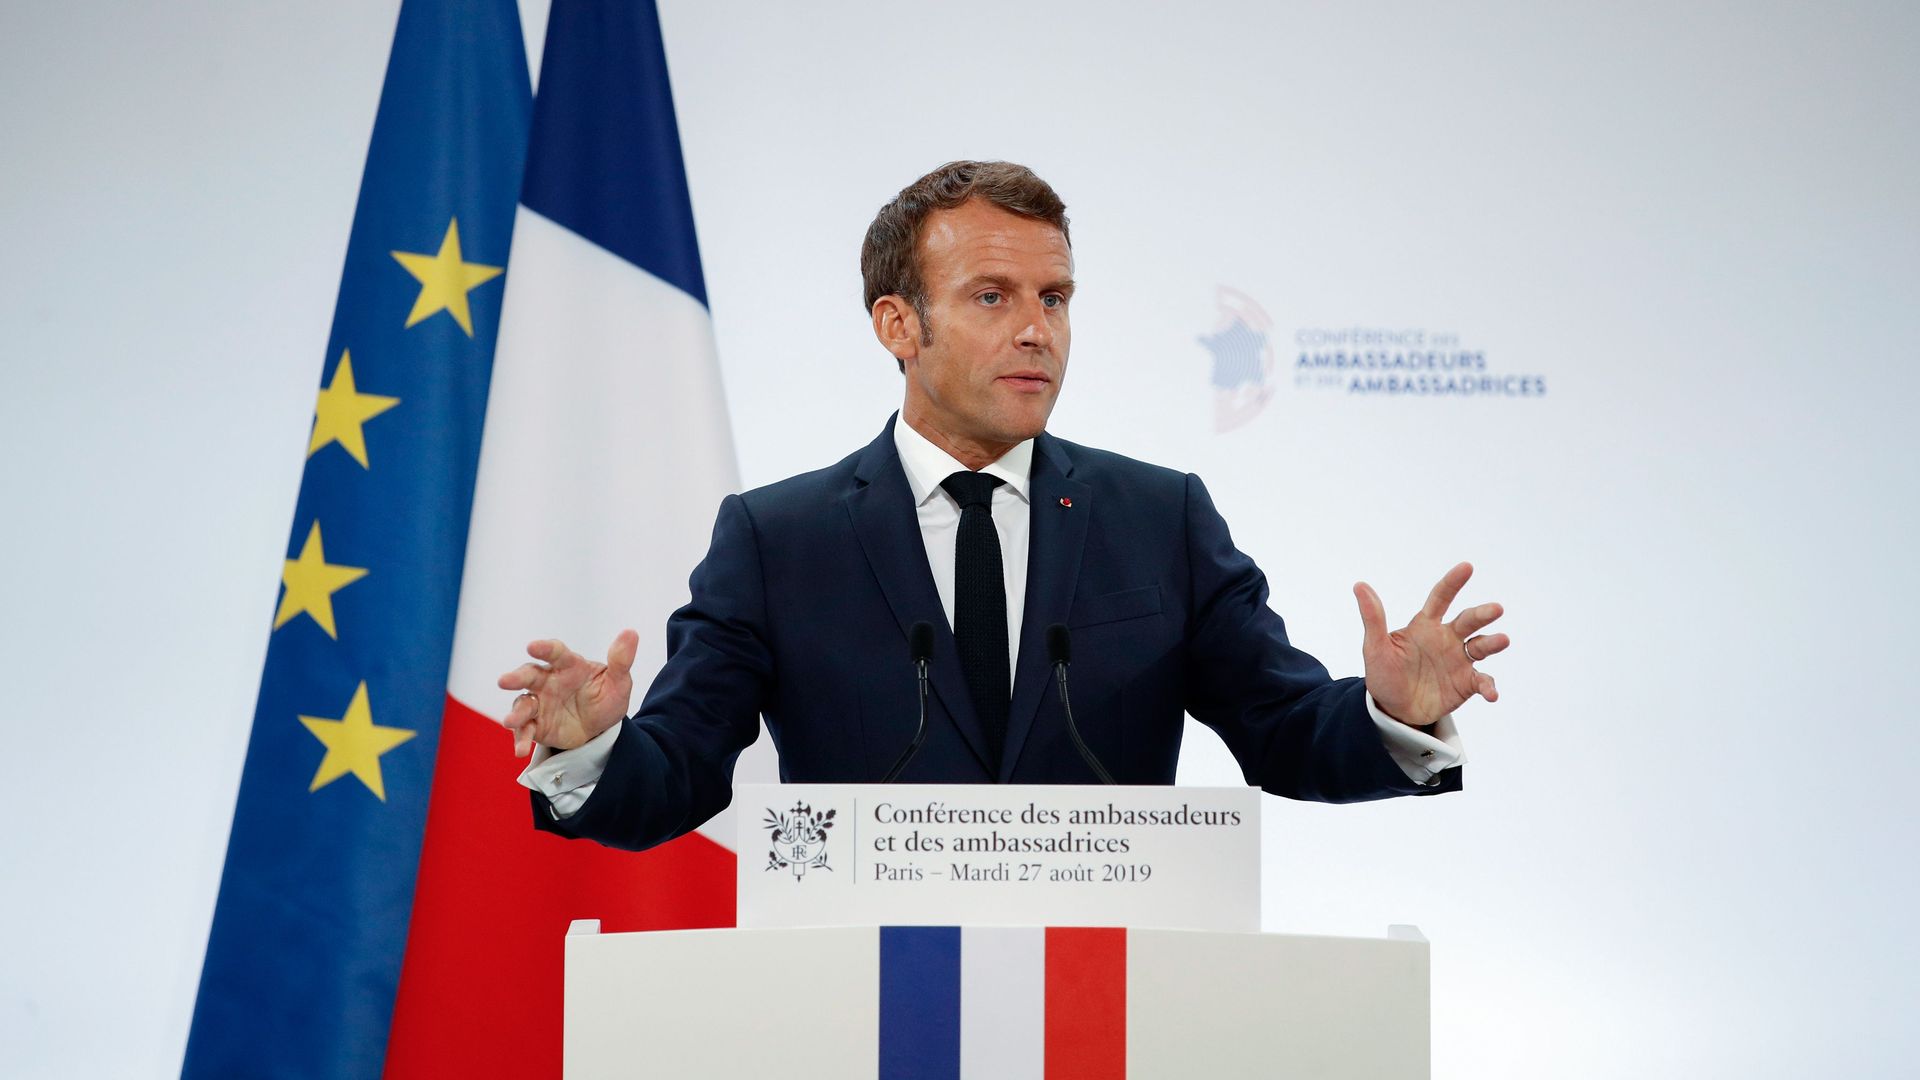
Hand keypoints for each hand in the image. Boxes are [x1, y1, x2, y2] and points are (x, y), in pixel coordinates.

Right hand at [496, 631, 638, 757]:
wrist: (601, 727)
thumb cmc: (606, 696)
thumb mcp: (619, 681)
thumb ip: (621, 660)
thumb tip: (631, 633)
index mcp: (569, 665)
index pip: (555, 653)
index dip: (544, 648)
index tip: (533, 646)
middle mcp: (549, 681)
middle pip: (529, 675)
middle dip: (516, 677)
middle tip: (505, 681)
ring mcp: (540, 703)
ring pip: (522, 703)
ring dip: (515, 712)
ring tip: (510, 721)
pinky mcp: (536, 724)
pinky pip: (525, 730)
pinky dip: (521, 739)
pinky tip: (520, 750)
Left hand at [1354, 562, 1508, 727]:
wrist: (1393, 708)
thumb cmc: (1384, 673)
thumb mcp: (1375, 647)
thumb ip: (1373, 617)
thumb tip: (1360, 585)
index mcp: (1426, 625)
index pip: (1441, 598)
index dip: (1453, 582)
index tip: (1466, 567)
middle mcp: (1447, 638)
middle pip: (1468, 621)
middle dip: (1482, 614)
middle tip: (1496, 609)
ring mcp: (1459, 660)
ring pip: (1481, 647)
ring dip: (1492, 643)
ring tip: (1502, 640)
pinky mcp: (1466, 683)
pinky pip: (1481, 681)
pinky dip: (1489, 686)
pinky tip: (1491, 694)